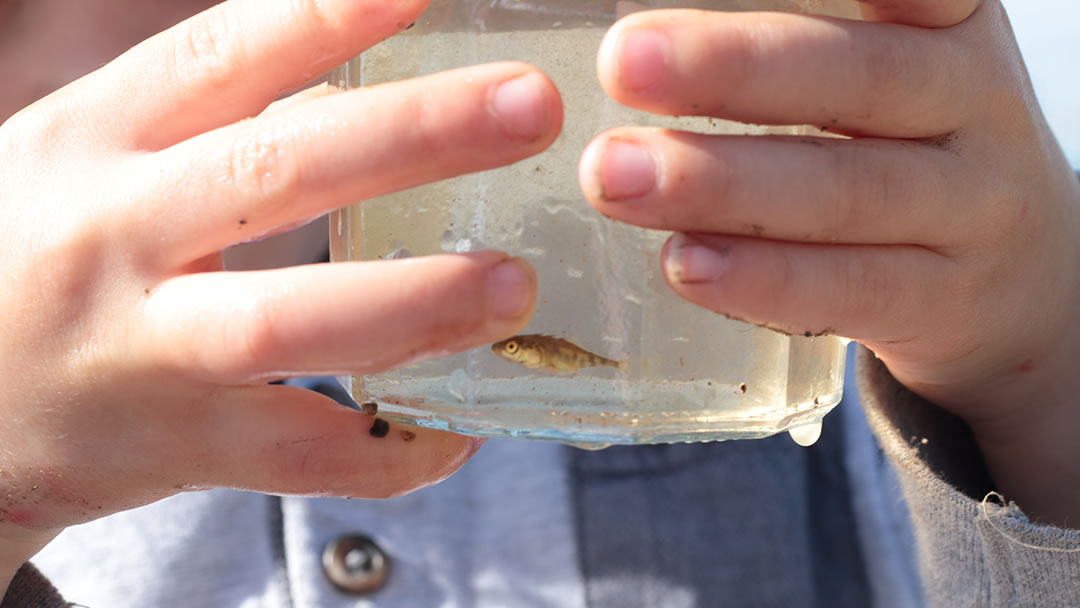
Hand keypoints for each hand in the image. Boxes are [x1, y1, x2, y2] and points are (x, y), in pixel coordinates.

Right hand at [0, 0, 559, 582]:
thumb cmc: (39, 254)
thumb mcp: (90, 155)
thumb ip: (206, 112)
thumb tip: (355, 59)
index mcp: (99, 137)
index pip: (224, 52)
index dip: (332, 13)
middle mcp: (117, 232)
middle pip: (277, 170)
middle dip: (414, 133)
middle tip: (529, 106)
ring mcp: (144, 348)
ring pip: (286, 323)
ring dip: (414, 302)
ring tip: (513, 284)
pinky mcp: (174, 448)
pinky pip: (300, 457)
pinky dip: (390, 451)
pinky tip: (460, 428)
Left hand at [580, 0, 1079, 523]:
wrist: (1024, 280)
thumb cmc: (915, 147)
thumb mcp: (890, 70)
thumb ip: (798, 48)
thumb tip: (651, 41)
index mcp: (948, 26)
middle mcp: (971, 104)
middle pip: (857, 78)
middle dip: (733, 68)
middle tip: (622, 63)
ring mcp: (970, 209)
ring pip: (848, 192)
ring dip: (720, 184)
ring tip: (615, 177)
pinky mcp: (944, 300)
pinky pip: (851, 288)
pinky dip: (763, 278)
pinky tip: (683, 263)